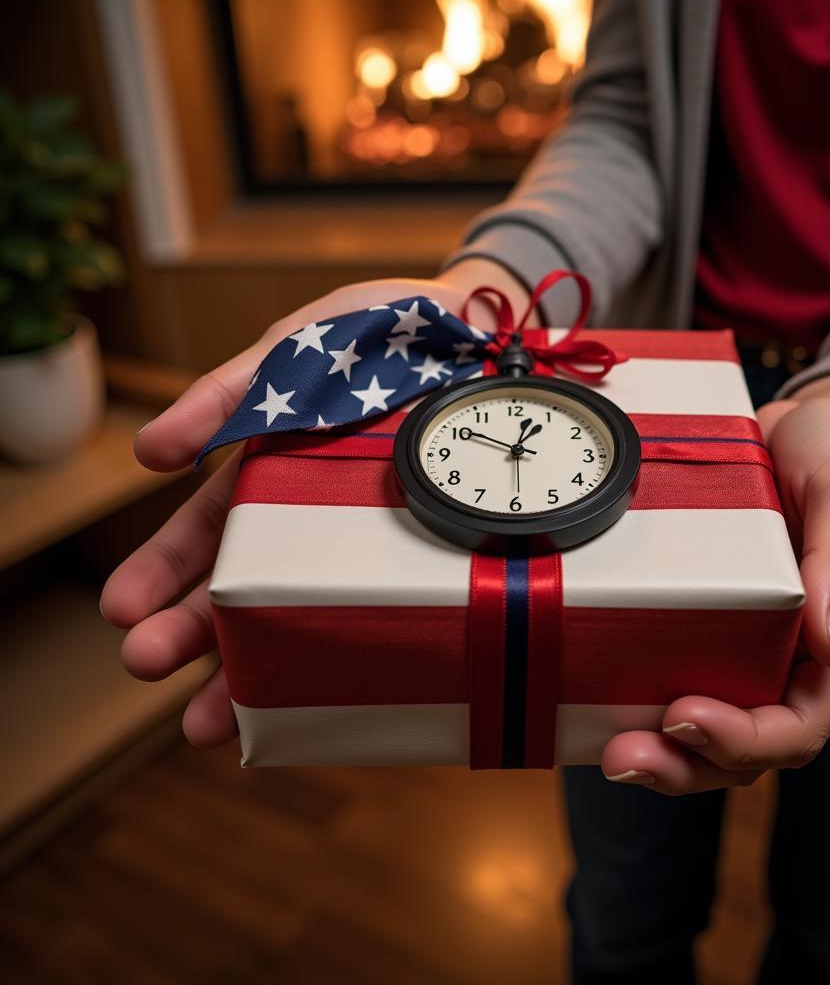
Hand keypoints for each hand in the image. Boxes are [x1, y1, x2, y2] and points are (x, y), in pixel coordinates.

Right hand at [101, 260, 532, 747]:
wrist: (480, 334)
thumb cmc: (378, 335)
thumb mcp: (296, 348)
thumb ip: (229, 392)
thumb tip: (149, 452)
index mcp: (268, 471)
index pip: (203, 534)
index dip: (162, 571)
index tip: (124, 611)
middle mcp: (307, 519)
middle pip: (238, 588)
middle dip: (187, 632)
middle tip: (145, 664)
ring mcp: (364, 543)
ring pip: (301, 615)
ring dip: (250, 669)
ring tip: (208, 721)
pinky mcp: (418, 555)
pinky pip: (378, 613)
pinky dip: (346, 659)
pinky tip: (317, 706)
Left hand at [602, 372, 829, 793]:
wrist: (806, 424)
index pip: (801, 725)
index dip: (744, 739)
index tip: (684, 716)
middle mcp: (799, 658)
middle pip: (751, 747)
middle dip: (689, 764)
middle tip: (625, 758)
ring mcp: (756, 645)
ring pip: (714, 729)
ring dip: (665, 753)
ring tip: (611, 753)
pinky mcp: (717, 623)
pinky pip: (687, 679)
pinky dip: (648, 704)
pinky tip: (605, 709)